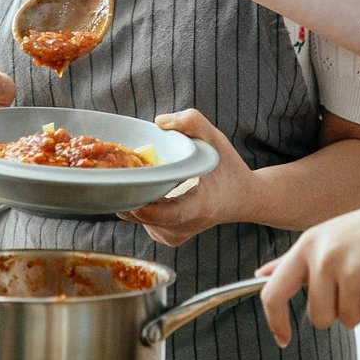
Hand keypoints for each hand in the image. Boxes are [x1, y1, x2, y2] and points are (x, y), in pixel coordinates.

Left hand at [118, 109, 257, 246]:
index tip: (124, 187)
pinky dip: (136, 201)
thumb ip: (193, 123)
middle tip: (116, 165)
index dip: (143, 205)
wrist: (243, 199)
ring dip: (129, 194)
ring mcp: (173, 235)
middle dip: (126, 189)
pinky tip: (142, 185)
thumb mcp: (217, 140)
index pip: (165, 214)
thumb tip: (160, 122)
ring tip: (132, 172)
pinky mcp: (165, 237)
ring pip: (135, 216)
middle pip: (141, 214)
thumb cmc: (229, 169)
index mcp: (198, 208)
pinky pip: (139, 219)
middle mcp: (183, 227)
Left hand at [255, 187, 359, 346]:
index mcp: (308, 244)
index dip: (274, 320)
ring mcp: (350, 270)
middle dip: (338, 311)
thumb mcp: (331, 234)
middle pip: (318, 317)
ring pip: (347, 320)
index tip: (282, 338)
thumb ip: (297, 260)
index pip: (273, 291)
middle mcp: (324, 256)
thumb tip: (262, 275)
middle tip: (358, 282)